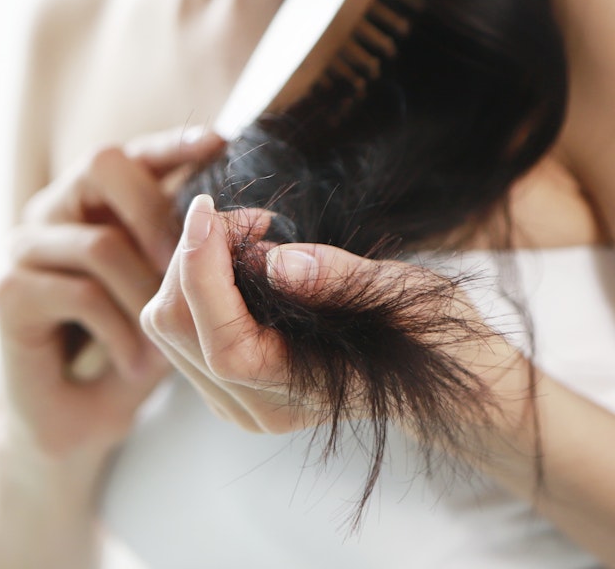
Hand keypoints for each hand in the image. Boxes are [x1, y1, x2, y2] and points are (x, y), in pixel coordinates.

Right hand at [0, 129, 226, 464]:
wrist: (72, 419)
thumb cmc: (127, 348)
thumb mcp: (169, 293)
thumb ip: (194, 250)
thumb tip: (253, 218)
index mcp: (93, 198)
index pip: (133, 152)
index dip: (173, 142)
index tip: (219, 142)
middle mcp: (52, 209)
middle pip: (104, 166)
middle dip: (159, 212)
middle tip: (193, 265)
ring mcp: (24, 246)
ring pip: (101, 242)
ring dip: (146, 298)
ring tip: (169, 346)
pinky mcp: (7, 291)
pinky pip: (79, 293)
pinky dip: (120, 332)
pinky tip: (137, 363)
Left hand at [141, 194, 529, 439]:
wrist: (446, 377)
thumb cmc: (432, 333)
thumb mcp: (403, 296)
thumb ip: (338, 279)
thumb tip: (275, 261)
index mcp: (295, 393)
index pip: (219, 339)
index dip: (201, 267)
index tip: (208, 207)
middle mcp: (254, 407)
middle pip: (175, 326)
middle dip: (193, 255)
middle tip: (248, 217)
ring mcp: (235, 398)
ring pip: (168, 323)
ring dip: (191, 264)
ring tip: (251, 235)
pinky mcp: (226, 379)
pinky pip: (182, 323)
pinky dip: (197, 279)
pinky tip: (243, 259)